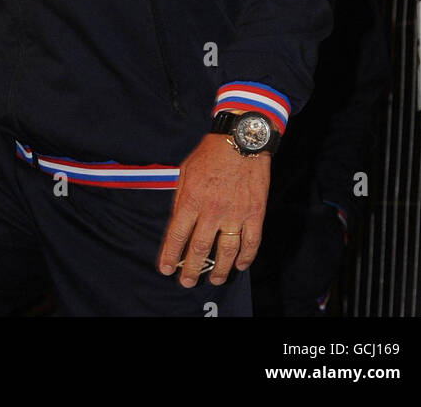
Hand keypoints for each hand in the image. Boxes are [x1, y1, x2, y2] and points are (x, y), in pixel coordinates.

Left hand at [157, 133, 270, 287]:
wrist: (241, 139)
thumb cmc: (210, 153)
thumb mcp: (186, 171)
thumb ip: (181, 198)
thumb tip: (177, 223)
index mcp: (192, 199)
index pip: (177, 235)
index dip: (170, 255)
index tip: (165, 269)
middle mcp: (213, 210)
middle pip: (201, 249)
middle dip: (191, 270)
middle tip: (187, 282)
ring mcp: (235, 213)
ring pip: (227, 251)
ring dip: (220, 269)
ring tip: (214, 279)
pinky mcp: (255, 213)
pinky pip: (251, 242)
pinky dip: (246, 257)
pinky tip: (240, 266)